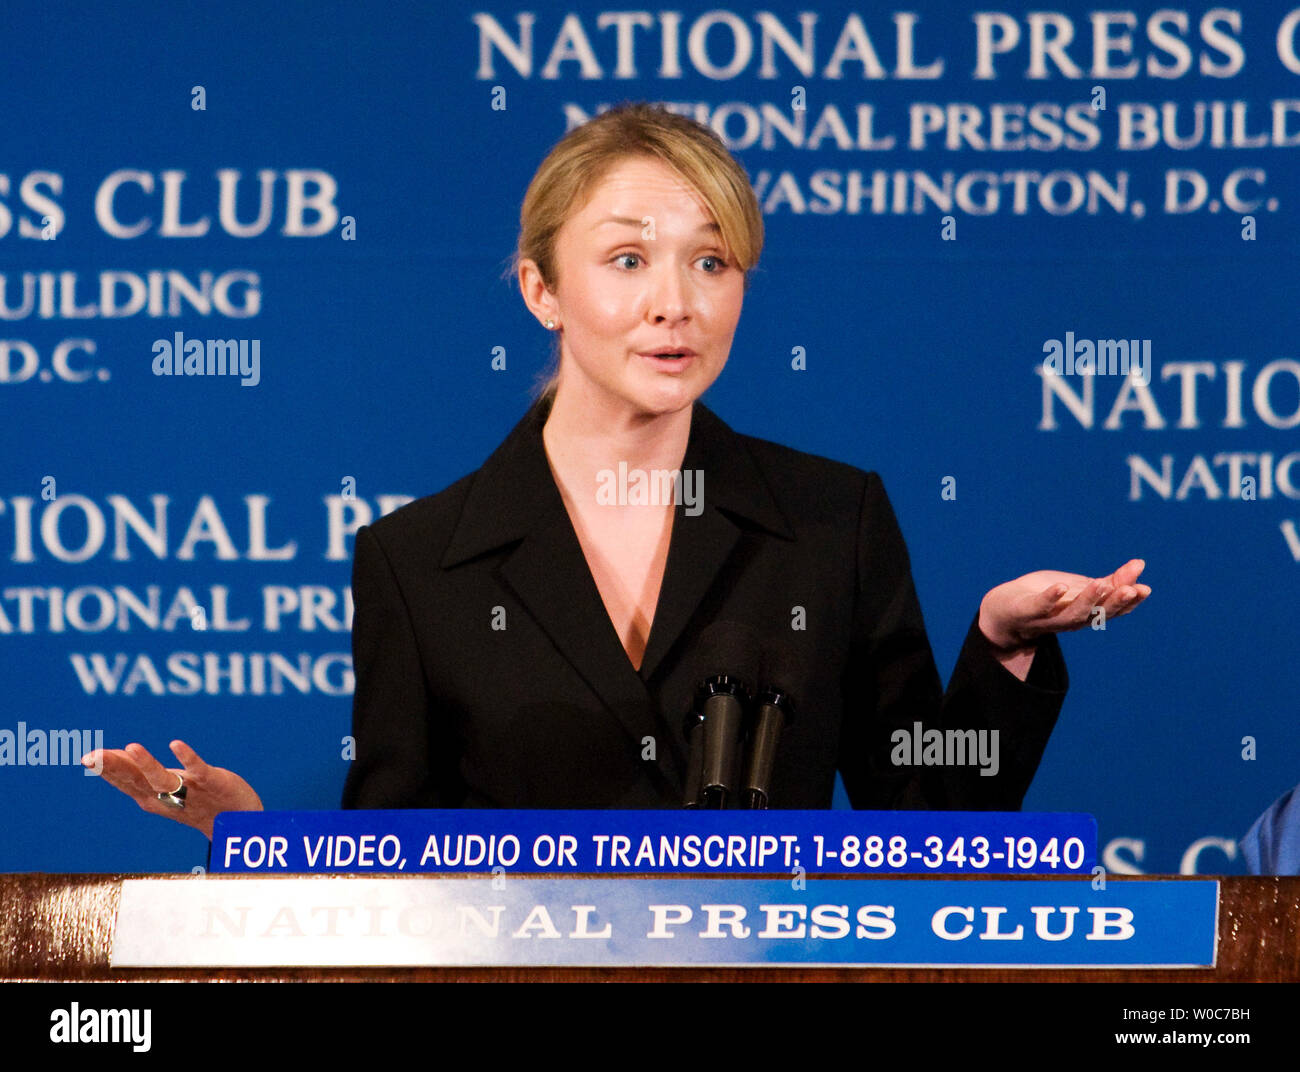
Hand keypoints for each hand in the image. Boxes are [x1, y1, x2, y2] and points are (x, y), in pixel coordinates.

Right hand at [82, 739, 261, 840]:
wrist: (237, 819)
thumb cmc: (196, 800)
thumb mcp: (164, 789)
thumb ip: (141, 774)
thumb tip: (115, 755)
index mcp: (151, 798)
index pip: (124, 782)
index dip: (106, 770)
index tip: (87, 758)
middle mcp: (166, 796)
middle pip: (136, 779)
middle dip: (115, 767)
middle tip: (92, 756)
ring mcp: (188, 789)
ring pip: (163, 778)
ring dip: (147, 763)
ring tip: (131, 746)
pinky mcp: (210, 781)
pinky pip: (198, 769)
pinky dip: (187, 757)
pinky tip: (176, 744)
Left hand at [979, 558, 1150, 650]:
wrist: (1004, 612)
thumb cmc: (1048, 599)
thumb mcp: (1081, 588)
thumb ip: (1110, 581)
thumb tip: (1141, 564)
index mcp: (1086, 614)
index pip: (1112, 611)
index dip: (1130, 602)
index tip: (1145, 589)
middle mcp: (1070, 620)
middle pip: (1097, 615)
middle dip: (1116, 602)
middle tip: (1133, 589)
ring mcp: (1047, 619)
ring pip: (1072, 615)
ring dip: (1089, 600)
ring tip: (1102, 583)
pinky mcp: (1025, 612)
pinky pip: (1038, 607)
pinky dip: (1050, 598)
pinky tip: (1061, 586)